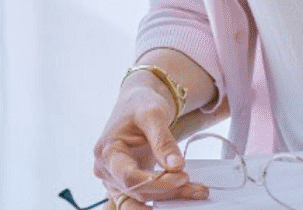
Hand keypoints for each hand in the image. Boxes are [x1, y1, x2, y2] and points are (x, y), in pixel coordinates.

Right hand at [92, 83, 209, 207]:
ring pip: (141, 199)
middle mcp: (106, 170)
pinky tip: (184, 192)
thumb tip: (176, 167)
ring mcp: (114, 180)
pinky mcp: (126, 184)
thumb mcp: (153, 114)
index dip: (158, 182)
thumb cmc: (140, 104)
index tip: (183, 176)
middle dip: (168, 191)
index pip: (130, 177)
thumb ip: (163, 141)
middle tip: (196, 186)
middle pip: (138, 191)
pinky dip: (164, 197)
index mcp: (107, 151)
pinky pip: (144, 197)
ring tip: (195, 192)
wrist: (136, 103)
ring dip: (168, 199)